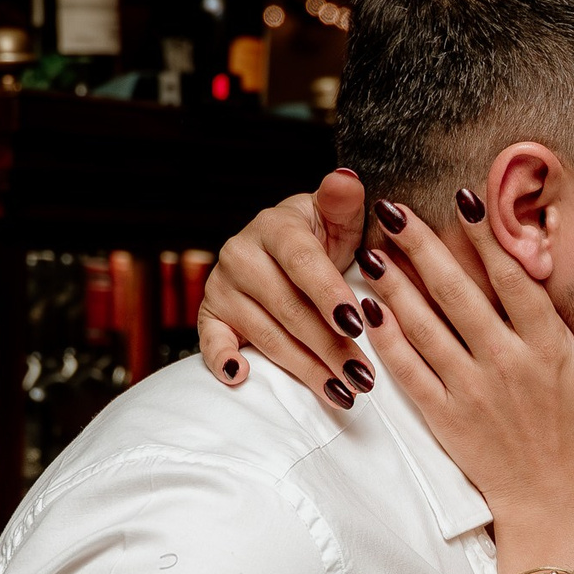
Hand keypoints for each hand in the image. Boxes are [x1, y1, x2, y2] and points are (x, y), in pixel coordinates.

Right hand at [197, 173, 372, 398]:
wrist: (281, 254)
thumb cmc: (321, 241)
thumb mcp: (338, 219)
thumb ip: (343, 203)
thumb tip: (346, 180)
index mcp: (275, 226)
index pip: (303, 262)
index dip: (330, 294)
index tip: (358, 324)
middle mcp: (241, 254)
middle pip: (289, 308)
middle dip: (330, 346)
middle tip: (363, 377)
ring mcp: (222, 287)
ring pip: (266, 334)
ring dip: (306, 369)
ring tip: (343, 392)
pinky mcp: (210, 316)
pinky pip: (210, 341)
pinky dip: (222, 360)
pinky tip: (241, 376)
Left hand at [361, 194, 573, 537]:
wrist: (552, 507)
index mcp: (550, 350)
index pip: (515, 281)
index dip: (488, 238)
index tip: (464, 199)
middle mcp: (506, 364)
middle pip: (458, 293)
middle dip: (424, 247)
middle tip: (395, 210)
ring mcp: (471, 391)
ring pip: (425, 327)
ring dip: (395, 285)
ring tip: (372, 248)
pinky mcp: (444, 417)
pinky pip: (409, 371)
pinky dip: (386, 340)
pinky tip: (367, 310)